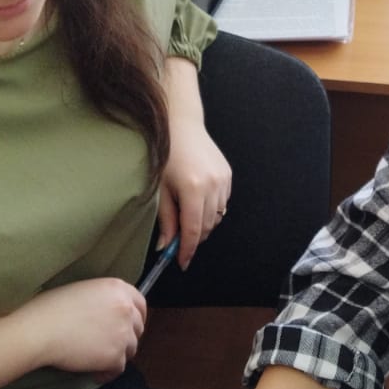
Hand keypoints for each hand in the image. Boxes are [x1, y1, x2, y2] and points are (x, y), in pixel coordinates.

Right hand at [14, 278, 145, 378]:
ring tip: (97, 360)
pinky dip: (106, 373)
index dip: (136, 317)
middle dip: (127, 337)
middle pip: (138, 328)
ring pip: (130, 349)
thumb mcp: (83, 291)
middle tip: (110, 345)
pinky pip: (118, 369)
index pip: (141, 303)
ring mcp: (123, 333)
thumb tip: (107, 314)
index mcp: (117, 288)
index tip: (129, 326)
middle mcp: (125, 309)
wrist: (40, 330)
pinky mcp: (116, 356)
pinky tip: (94, 373)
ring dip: (117, 355)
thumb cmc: (50, 309)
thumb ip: (103, 300)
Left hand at [158, 115, 231, 265]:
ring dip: (203, 224)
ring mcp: (223, 180)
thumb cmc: (166, 154)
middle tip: (179, 244)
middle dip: (193, 239)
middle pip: (207, 227)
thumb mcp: (160, 188)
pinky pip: (222, 203)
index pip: (193, 230)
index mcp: (193, 189)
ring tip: (186, 218)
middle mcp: (212, 186)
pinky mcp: (228, 175)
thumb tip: (166, 245)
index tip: (181, 262)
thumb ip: (166, 219)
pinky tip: (198, 202)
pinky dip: (211, 210)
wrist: (182, 126)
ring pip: (216, 217)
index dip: (187, 250)